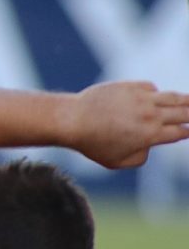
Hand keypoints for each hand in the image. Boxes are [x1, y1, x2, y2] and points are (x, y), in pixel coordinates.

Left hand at [67, 82, 188, 169]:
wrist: (73, 120)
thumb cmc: (92, 144)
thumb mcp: (117, 162)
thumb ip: (140, 157)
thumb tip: (149, 145)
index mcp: (151, 135)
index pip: (179, 132)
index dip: (187, 132)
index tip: (188, 131)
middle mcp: (151, 115)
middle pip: (183, 113)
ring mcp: (142, 99)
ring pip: (172, 97)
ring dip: (186, 99)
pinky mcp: (130, 86)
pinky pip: (150, 88)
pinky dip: (155, 93)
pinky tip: (156, 97)